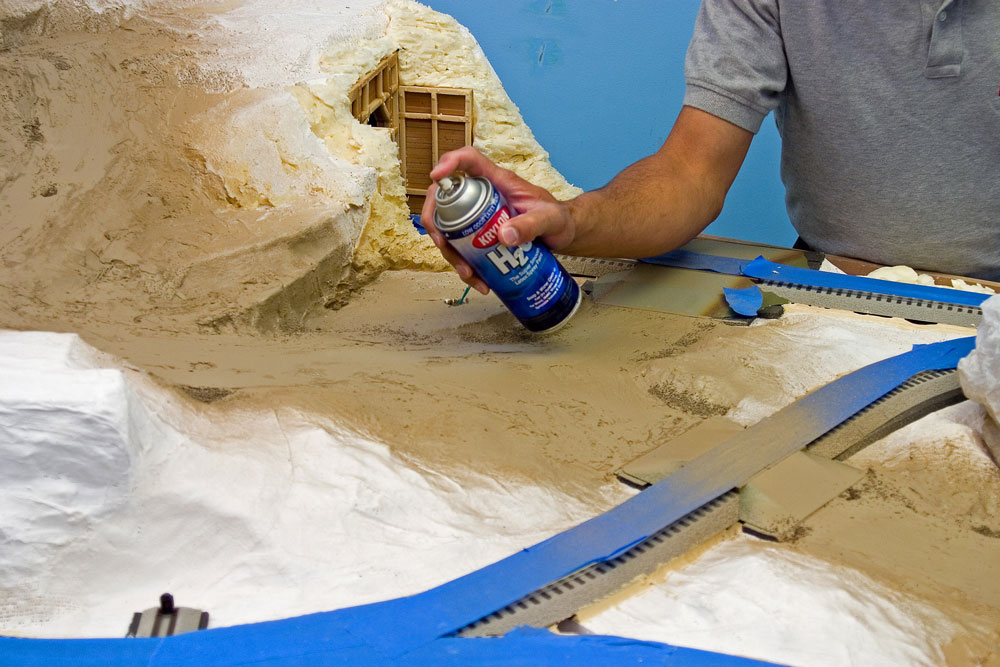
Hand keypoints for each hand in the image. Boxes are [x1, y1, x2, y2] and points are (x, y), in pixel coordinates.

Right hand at [421, 146, 574, 294]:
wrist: (564, 235)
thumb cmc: (558, 219)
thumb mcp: (550, 220)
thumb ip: (531, 225)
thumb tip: (503, 236)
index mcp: (498, 181)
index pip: (469, 160)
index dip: (449, 162)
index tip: (436, 176)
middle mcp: (483, 196)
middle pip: (445, 198)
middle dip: (436, 221)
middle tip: (443, 243)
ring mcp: (479, 218)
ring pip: (450, 230)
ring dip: (451, 252)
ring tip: (468, 273)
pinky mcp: (481, 238)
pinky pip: (464, 250)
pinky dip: (466, 267)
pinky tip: (479, 282)